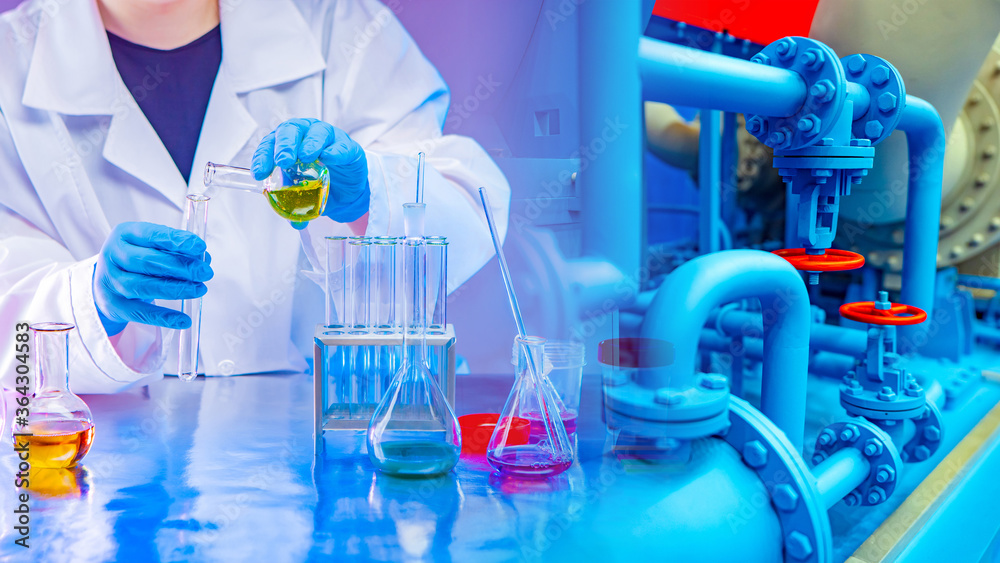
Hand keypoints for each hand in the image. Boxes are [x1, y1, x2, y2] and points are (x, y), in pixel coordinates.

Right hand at [94, 222, 213, 335]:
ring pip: (143, 286)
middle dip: (181, 267)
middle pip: (148, 261)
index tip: (201, 247)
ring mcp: (110, 281)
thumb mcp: (151, 247)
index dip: (177, 241)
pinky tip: (183, 319)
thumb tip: (204, 259)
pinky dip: (164, 317)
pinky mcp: (113, 305)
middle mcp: (113, 255)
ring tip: (199, 289)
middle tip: (205, 272)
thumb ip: (176, 250)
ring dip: (175, 289)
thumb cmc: (137, 260)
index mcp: (125, 234)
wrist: (105, 282)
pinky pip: (140, 313)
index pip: (152, 235)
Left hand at [252, 118, 369, 227]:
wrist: (347, 192)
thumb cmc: (320, 186)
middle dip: (285, 145)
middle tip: (283, 161)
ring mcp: (329, 139)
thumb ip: (297, 206)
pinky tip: (328, 158)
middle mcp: (306, 135)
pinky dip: (334, 151)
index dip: (263, 156)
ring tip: (306, 157)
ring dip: (310, 144)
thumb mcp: (303, 195)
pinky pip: (341, 146)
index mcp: (289, 144)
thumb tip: (295, 223)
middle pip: (292, 130)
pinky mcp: (348, 148)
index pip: (271, 143)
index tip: (260, 172)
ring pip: (317, 132)